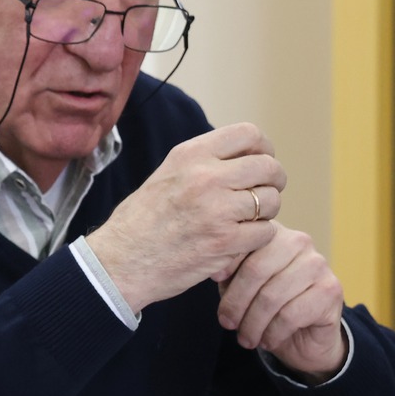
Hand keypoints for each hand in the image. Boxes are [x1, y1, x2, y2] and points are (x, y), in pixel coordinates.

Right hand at [84, 123, 285, 310]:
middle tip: (262, 195)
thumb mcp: (168, 174)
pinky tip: (239, 241)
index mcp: (191, 155)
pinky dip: (258, 238)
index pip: (249, 134)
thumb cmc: (143, 220)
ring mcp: (218, 210)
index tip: (259, 164)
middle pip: (268, 167)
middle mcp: (206, 176)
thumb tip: (246, 157)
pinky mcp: (226, 242)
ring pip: (272, 201)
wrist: (122, 261)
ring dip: (266, 213)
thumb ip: (204, 163)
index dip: (263, 149)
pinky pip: (267, 232)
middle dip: (273, 182)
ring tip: (247, 221)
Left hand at [217, 222, 347, 377]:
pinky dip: (273, 333)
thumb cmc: (266, 305)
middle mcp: (299, 242)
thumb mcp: (240, 286)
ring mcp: (318, 264)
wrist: (305, 336)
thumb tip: (214, 270)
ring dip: (253, 324)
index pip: (244, 243)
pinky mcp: (330, 290)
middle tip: (226, 324)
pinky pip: (291, 315)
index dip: (227, 263)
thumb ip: (229, 273)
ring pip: (272, 296)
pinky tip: (268, 341)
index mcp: (273, 233)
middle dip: (236, 302)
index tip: (214, 281)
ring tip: (246, 339)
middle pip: (256, 270)